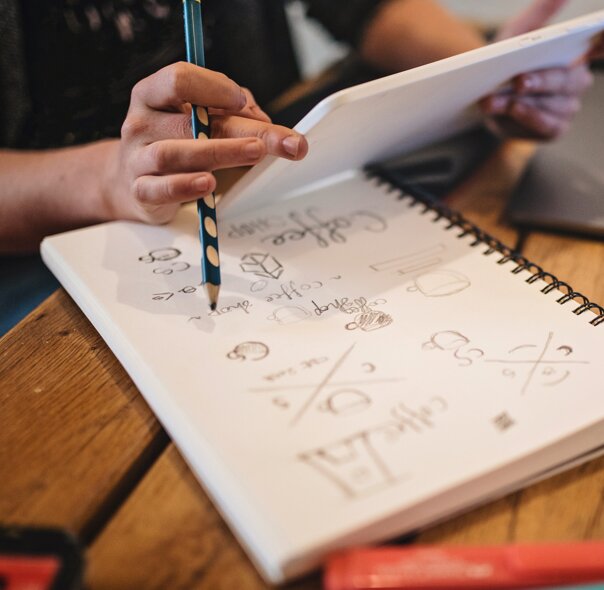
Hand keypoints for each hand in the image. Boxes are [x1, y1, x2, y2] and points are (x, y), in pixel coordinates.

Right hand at [102, 62, 307, 223]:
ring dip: (218, 153)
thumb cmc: (174, 143)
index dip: (213, 87)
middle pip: (189, 122)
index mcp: (153, 94)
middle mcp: (141, 123)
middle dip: (239, 130)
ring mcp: (137, 158)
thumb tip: (264, 124)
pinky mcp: (140, 191)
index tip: (242, 102)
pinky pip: (161, 189)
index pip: (180, 79)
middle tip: (272, 140)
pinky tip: (208, 184)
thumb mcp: (199, 119)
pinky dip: (186, 187)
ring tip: (253, 154)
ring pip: (174, 154)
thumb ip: (232, 114)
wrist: (130, 181)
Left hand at [480, 0, 594, 140]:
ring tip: (494, 100)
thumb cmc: (506, 62)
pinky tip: (510, 111)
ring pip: (552, 106)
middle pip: (567, 82)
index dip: (598, 44)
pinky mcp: (553, 130)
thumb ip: (538, 14)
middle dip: (541, 82)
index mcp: (577, 55)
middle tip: (518, 81)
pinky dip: (527, 119)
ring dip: (522, 104)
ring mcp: (567, 109)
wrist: (485, 97)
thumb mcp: (516, 34)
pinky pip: (547, 126)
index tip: (578, 46)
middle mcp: (577, 83)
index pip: (598, 47)